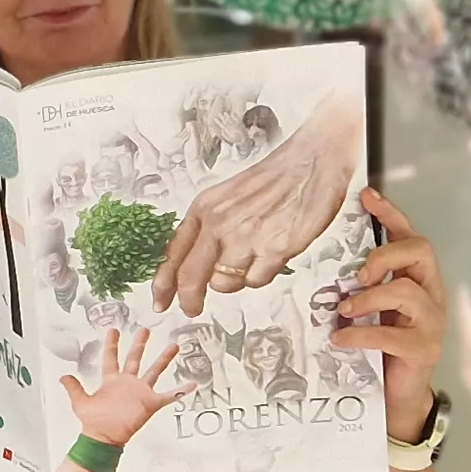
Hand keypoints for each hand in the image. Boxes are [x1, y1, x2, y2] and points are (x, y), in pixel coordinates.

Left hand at [65, 326, 186, 446]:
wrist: (104, 439)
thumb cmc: (93, 423)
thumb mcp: (80, 403)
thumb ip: (73, 387)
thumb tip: (62, 376)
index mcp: (111, 381)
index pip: (111, 357)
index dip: (111, 344)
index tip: (113, 329)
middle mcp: (127, 383)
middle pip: (135, 358)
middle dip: (140, 344)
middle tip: (145, 329)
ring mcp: (140, 392)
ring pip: (154, 371)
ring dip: (164, 359)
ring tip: (174, 346)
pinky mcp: (150, 403)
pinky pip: (169, 396)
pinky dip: (181, 391)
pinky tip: (192, 384)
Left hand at [153, 92, 359, 315]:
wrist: (311, 163)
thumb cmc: (273, 180)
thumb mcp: (225, 198)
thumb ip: (208, 228)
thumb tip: (195, 263)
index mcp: (203, 209)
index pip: (173, 254)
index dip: (163, 283)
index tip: (159, 301)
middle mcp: (219, 224)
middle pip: (190, 277)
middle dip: (189, 300)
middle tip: (191, 308)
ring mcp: (245, 238)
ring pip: (224, 283)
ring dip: (236, 280)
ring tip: (252, 258)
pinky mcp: (273, 249)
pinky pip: (255, 281)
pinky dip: (260, 277)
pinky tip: (269, 257)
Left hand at [331, 188, 447, 429]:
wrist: (398, 397)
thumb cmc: (382, 348)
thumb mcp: (372, 310)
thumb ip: (362, 286)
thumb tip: (326, 263)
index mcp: (418, 280)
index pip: (411, 237)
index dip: (391, 214)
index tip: (366, 196)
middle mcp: (431, 295)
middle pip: (420, 252)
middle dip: (385, 255)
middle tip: (358, 273)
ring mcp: (432, 322)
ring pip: (406, 291)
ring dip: (369, 297)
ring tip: (344, 310)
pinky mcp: (424, 349)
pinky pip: (391, 334)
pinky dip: (360, 334)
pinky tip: (339, 338)